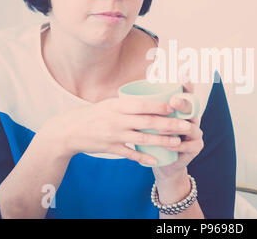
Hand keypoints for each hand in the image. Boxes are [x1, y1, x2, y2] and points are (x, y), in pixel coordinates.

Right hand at [36, 95, 193, 166]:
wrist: (70, 130)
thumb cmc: (95, 114)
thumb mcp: (110, 103)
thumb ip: (129, 102)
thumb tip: (153, 95)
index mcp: (117, 105)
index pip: (141, 104)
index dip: (159, 106)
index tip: (175, 106)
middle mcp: (116, 119)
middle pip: (146, 122)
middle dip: (168, 124)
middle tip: (186, 126)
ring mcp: (114, 135)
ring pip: (142, 138)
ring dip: (161, 141)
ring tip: (177, 142)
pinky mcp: (111, 148)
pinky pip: (130, 153)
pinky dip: (143, 157)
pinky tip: (155, 160)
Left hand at [152, 79, 203, 180]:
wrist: (164, 162)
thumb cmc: (154, 136)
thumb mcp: (148, 119)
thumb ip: (144, 104)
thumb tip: (132, 85)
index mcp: (182, 107)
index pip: (186, 92)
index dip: (187, 83)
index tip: (183, 74)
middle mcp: (192, 117)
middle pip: (190, 107)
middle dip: (182, 103)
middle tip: (173, 101)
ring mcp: (196, 132)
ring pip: (191, 128)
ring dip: (177, 127)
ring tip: (166, 127)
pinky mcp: (195, 147)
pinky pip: (190, 146)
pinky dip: (179, 147)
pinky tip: (172, 146)